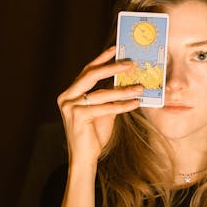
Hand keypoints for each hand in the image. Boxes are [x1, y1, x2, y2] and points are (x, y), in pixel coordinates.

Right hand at [58, 46, 141, 166]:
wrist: (84, 158)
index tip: (115, 49)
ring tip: (140, 87)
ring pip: (101, 93)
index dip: (101, 59)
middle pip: (90, 75)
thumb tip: (127, 82)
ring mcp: (70, 106)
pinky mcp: (78, 117)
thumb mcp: (103, 111)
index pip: (86, 71)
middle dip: (112, 67)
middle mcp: (67, 97)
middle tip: (130, 63)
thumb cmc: (93, 135)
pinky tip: (135, 102)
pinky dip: (122, 105)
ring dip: (123, 90)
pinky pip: (105, 108)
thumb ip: (110, 96)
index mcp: (70, 93)